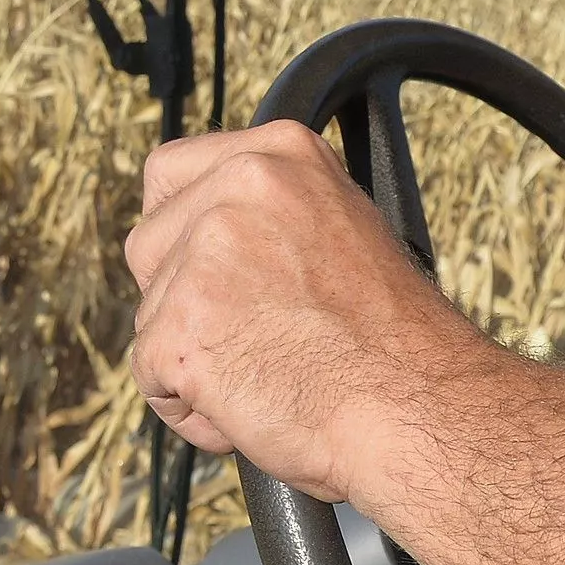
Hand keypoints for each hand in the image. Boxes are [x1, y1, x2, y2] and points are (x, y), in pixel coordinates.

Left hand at [123, 121, 507, 504]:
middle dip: (179, 299)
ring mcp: (203, 256)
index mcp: (277, 155)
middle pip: (146, 246)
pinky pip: (150, 377)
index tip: (201, 268)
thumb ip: (272, 213)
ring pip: (150, 315)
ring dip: (193, 358)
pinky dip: (190, 409)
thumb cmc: (391, 341)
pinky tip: (252, 409)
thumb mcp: (341, 227)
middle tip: (254, 335)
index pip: (169, 172)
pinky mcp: (178, 326)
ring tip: (270, 376)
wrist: (418, 407)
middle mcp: (237, 189)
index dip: (177, 230)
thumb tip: (211, 227)